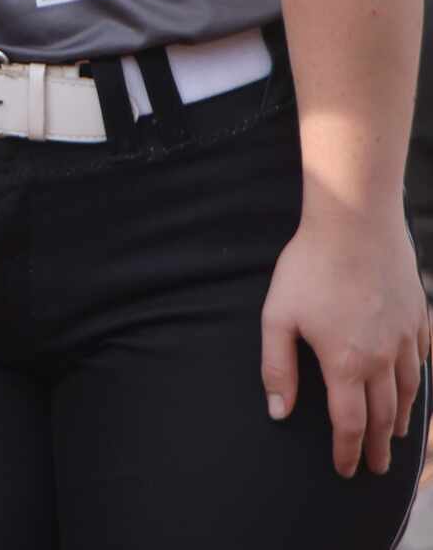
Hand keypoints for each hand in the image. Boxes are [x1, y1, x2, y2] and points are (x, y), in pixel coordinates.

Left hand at [260, 205, 427, 475]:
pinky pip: (424, 357)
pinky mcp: (418, 316)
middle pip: (384, 415)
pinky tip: (415, 383)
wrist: (355, 224)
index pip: (349, 423)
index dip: (348, 452)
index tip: (346, 470)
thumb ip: (277, 367)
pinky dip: (419, 379)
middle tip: (378, 468)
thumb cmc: (309, 267)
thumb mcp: (278, 317)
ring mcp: (406, 338)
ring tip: (397, 434)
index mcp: (346, 364)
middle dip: (379, 447)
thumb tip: (278, 410)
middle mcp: (383, 359)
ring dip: (402, 418)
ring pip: (410, 390)